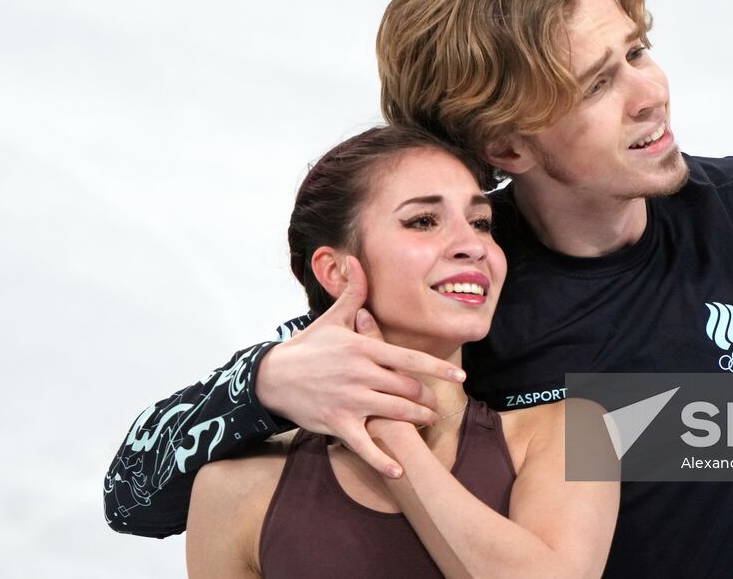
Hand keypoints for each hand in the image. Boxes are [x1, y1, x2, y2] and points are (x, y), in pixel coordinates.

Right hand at [255, 257, 464, 477]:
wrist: (272, 377)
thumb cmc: (307, 347)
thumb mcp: (331, 319)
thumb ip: (352, 293)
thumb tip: (357, 262)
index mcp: (364, 348)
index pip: (409, 359)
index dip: (438, 368)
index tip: (459, 376)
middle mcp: (361, 374)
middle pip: (407, 390)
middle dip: (427, 399)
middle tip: (435, 405)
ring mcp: (350, 400)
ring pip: (395, 414)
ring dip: (417, 421)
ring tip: (427, 422)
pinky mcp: (338, 423)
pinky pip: (365, 445)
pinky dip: (383, 460)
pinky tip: (399, 470)